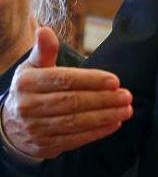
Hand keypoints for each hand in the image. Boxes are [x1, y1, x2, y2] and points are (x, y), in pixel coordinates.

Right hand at [1, 27, 132, 158]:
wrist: (10, 126)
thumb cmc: (31, 90)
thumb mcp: (32, 68)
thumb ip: (44, 51)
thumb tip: (45, 30)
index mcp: (27, 83)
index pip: (64, 80)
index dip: (91, 80)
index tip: (115, 80)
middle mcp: (29, 106)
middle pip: (72, 102)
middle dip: (103, 99)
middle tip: (126, 96)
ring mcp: (36, 128)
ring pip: (75, 122)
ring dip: (104, 116)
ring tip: (127, 110)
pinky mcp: (45, 145)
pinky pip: (75, 139)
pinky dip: (97, 132)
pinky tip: (115, 124)